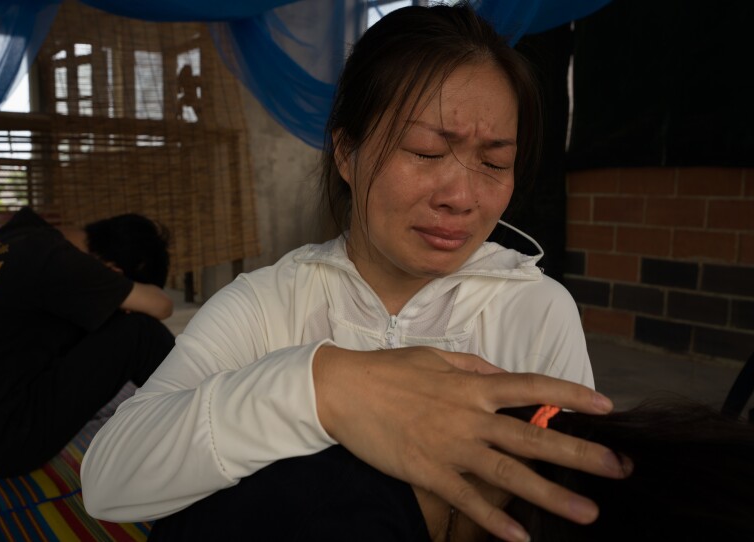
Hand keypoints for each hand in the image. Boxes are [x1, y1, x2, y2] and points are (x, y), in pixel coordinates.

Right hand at [312, 346, 629, 541]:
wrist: (343, 390)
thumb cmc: (389, 370)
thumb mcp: (435, 357)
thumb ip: (474, 365)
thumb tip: (504, 374)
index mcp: (473, 384)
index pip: (532, 386)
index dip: (571, 394)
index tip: (606, 405)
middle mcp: (470, 416)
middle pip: (533, 436)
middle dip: (579, 452)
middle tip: (618, 468)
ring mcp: (451, 447)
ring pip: (509, 474)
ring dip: (551, 494)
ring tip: (586, 511)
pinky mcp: (429, 472)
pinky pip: (468, 500)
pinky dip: (495, 520)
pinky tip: (520, 537)